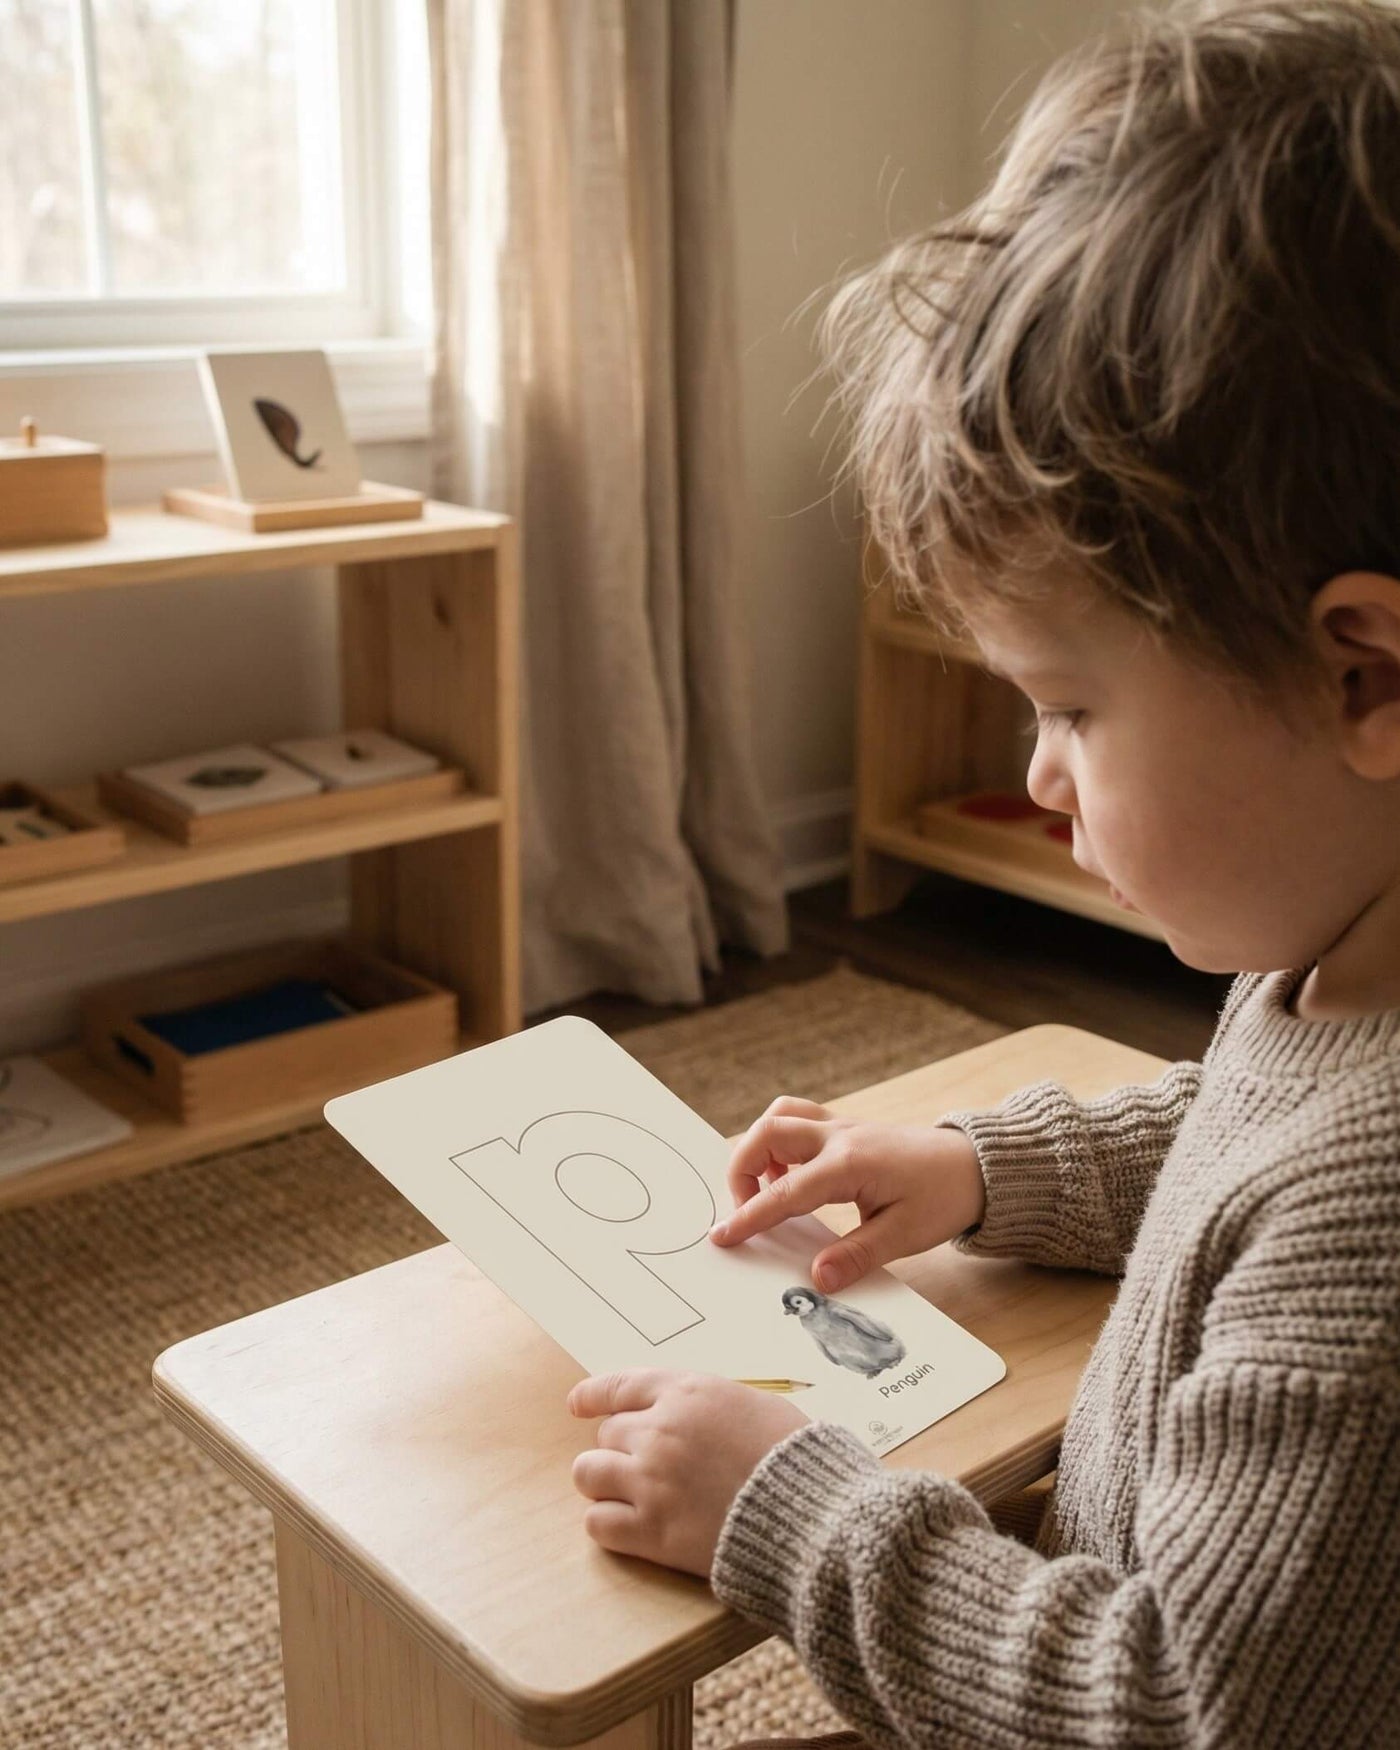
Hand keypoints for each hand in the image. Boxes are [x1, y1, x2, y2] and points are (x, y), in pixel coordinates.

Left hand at [568, 1370, 804, 1575]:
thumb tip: (687, 1417)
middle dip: (621, 1449)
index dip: (592, 1395)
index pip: (619, 1386)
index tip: (577, 1404)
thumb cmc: (795, 1458)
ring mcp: (650, 1481)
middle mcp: (660, 1431)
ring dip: (604, 1482)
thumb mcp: (754, 1406)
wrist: (811, 1515)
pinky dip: (608, 1523)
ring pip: (589, 1474)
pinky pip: (597, 1522)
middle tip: (644, 1466)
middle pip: (607, 1434)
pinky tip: (629, 1526)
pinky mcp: (651, 1532)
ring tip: (626, 1494)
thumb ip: (708, 1407)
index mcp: (687, 1393)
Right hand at [711, 1096, 985, 1291]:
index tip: (724, 1236)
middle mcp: (839, 1136)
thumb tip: (817, 1279)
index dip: (751, 1216)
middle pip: (768, 1133)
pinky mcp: (846, 1127)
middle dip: (743, 1170)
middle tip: (748, 1211)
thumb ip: (857, 1256)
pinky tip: (792, 1174)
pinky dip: (780, 1141)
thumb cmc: (944, 1197)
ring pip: (780, 1116)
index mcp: (850, 1164)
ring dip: (760, 1148)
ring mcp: (842, 1126)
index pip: (786, 1192)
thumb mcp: (905, 1235)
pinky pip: (798, 1118)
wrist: (977, 1166)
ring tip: (769, 1189)